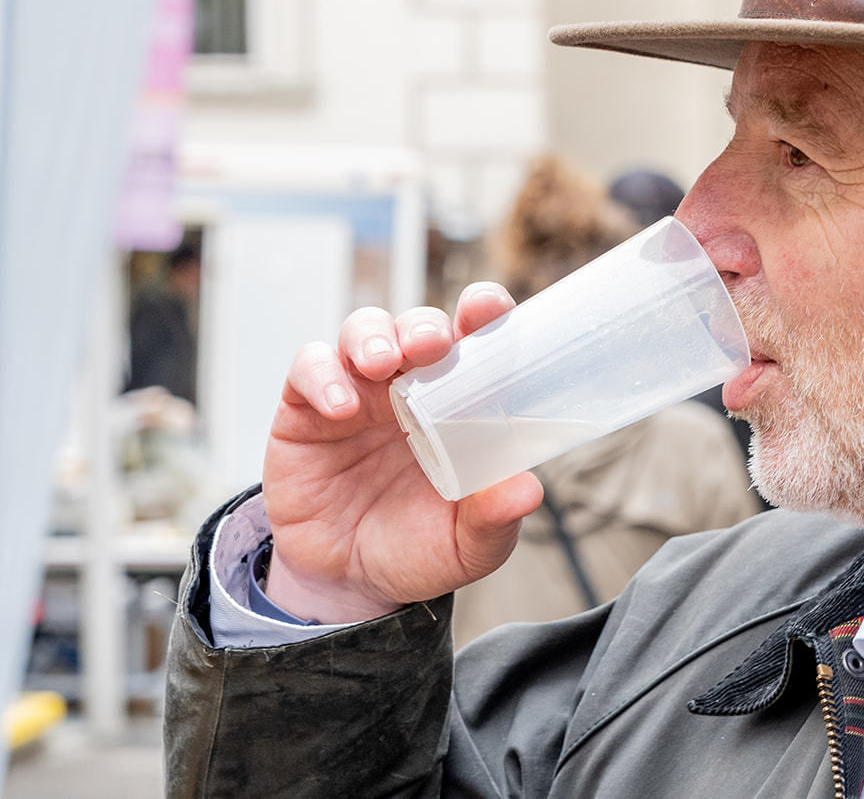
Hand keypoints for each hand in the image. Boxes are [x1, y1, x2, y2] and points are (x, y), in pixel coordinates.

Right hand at [259, 283, 543, 622]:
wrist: (348, 585)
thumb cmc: (419, 550)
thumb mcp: (468, 546)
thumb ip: (494, 518)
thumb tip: (527, 491)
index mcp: (458, 403)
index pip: (474, 340)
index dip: (482, 312)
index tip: (488, 308)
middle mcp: (409, 387)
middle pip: (416, 326)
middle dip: (424, 325)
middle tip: (431, 345)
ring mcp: (357, 394)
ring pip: (362, 332)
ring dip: (374, 336)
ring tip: (383, 366)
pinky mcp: (306, 412)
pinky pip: (309, 369)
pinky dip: (322, 375)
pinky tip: (340, 407)